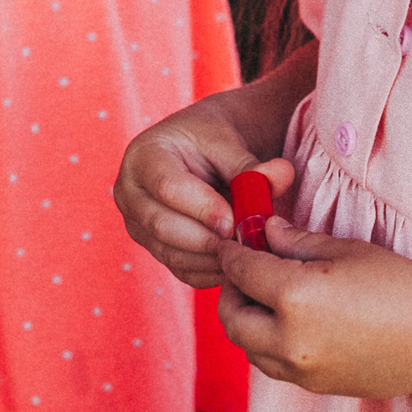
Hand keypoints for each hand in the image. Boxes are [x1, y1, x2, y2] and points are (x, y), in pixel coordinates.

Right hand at [115, 88, 292, 286]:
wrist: (204, 150)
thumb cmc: (213, 140)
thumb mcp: (230, 143)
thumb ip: (251, 164)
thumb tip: (281, 175)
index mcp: (144, 155)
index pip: (168, 187)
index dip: (203, 208)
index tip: (236, 221)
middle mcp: (130, 193)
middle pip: (163, 226)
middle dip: (209, 239)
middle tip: (246, 242)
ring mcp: (137, 224)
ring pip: (172, 254)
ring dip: (213, 258)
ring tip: (247, 250)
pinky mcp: (154, 248)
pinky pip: (181, 270)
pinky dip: (212, 271)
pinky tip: (237, 261)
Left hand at [217, 219, 411, 403]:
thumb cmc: (400, 286)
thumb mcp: (346, 250)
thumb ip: (296, 242)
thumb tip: (266, 231)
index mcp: (294, 297)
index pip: (242, 271)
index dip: (231, 252)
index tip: (231, 241)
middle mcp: (289, 340)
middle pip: (232, 318)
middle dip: (230, 289)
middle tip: (244, 268)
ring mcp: (300, 370)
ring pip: (247, 347)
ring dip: (245, 319)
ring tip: (265, 294)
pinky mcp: (314, 386)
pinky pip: (272, 364)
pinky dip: (265, 343)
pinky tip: (287, 321)